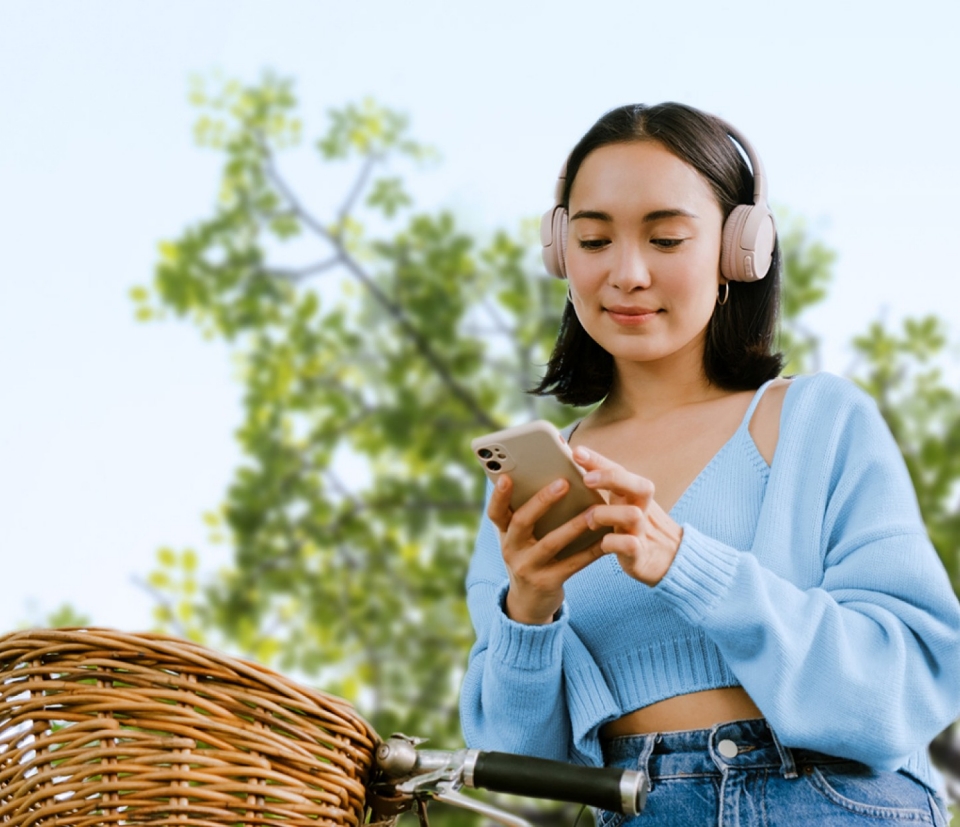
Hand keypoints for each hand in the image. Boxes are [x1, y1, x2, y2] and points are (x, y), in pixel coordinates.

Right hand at [487, 474, 604, 624]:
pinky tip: (606, 539)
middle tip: (563, 483)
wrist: (528, 603)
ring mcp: (527, 568)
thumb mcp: (520, 539)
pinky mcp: (547, 583)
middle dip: (542, 501)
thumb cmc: (529, 557)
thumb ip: (527, 514)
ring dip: (573, 525)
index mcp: (504, 534)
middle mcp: (511, 550)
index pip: (495, 512)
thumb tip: (550, 478)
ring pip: (550, 543)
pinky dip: (590, 551)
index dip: (498, 495)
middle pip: (522, 522)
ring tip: (594, 511)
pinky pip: (572, 564)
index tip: (506, 477)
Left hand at [573, 446, 682, 585]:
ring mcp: (642, 530)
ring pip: (633, 514)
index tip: (576, 452)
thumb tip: (574, 462)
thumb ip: (605, 485)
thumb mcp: (623, 502)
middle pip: (638, 485)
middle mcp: (641, 507)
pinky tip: (603, 543)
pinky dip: (614, 543)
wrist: (670, 558)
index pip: (618, 470)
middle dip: (611, 478)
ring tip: (590, 520)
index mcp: (633, 493)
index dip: (598, 460)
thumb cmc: (635, 525)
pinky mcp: (640, 554)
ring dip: (606, 514)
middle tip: (587, 480)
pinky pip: (630, 545)